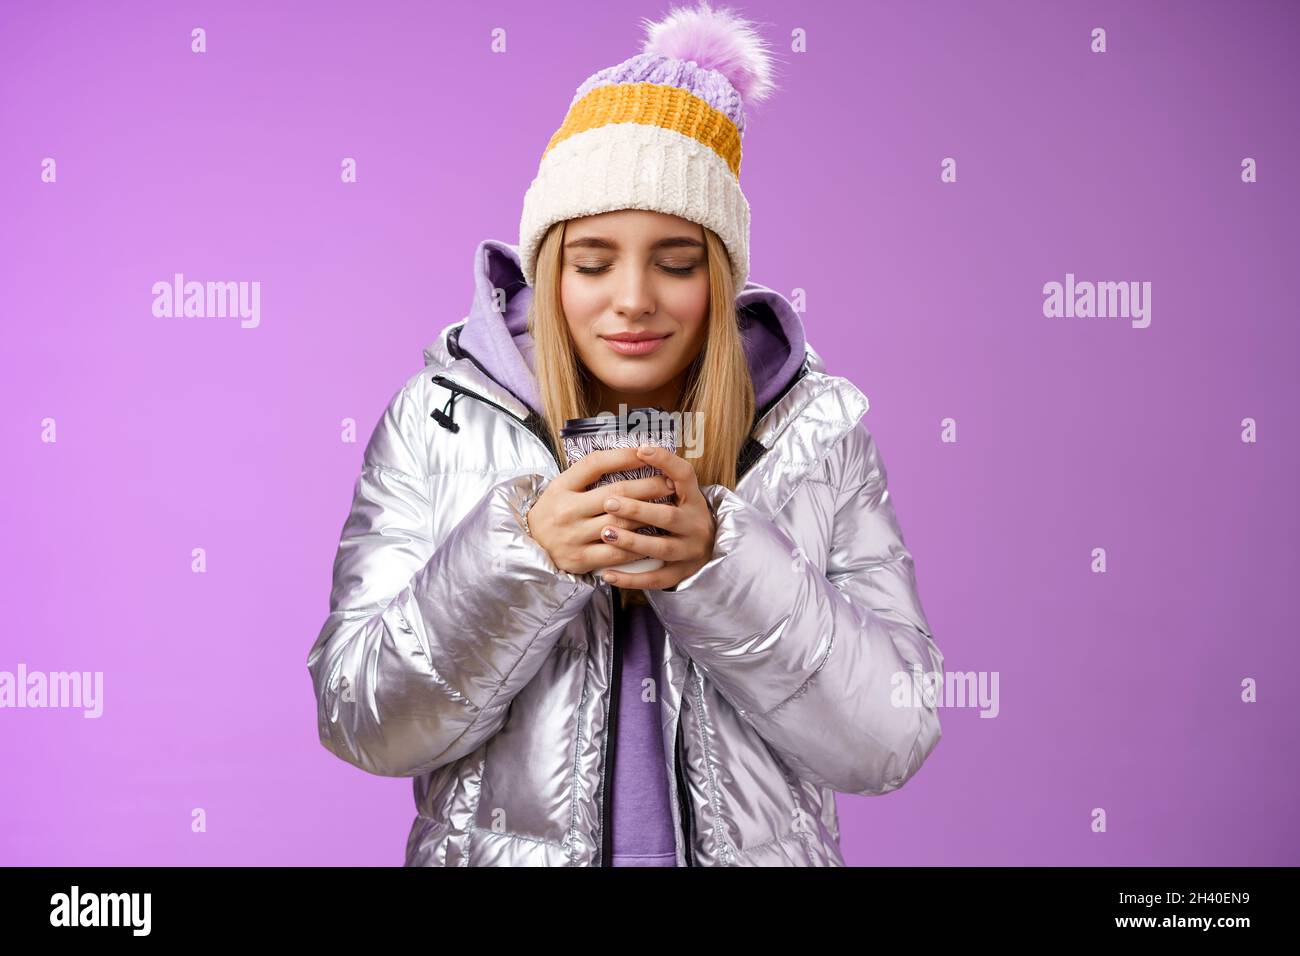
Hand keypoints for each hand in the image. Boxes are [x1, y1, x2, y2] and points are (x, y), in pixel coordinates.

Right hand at [524, 445, 674, 576]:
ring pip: (621, 524)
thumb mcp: (562, 486)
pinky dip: (638, 545)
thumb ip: (589, 473)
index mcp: (562, 486)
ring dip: (648, 515)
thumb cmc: (554, 511)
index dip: (624, 456)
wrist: (529, 547)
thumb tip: (629, 454)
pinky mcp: (581, 559)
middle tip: (670, 482)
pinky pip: (618, 552)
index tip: (647, 452)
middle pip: (616, 494)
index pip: (596, 464)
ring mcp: (574, 536)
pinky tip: (653, 537)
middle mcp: (567, 510)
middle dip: (649, 486)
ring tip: (667, 508)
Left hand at [595, 444, 716, 590]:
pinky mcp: (680, 574)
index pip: (685, 475)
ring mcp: (689, 552)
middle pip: (668, 516)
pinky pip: (655, 579)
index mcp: (695, 500)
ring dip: (632, 541)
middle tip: (609, 501)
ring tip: (606, 534)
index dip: (666, 461)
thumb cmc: (685, 516)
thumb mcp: (683, 494)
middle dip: (638, 509)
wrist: (712, 551)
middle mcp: (696, 525)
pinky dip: (630, 578)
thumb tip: (636, 449)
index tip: (642, 450)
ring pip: (661, 548)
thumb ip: (664, 477)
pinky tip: (607, 574)